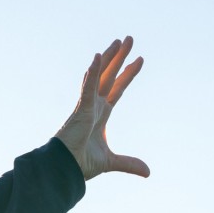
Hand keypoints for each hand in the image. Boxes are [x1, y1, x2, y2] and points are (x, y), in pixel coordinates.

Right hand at [55, 37, 148, 179]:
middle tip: (129, 39)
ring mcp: (87, 105)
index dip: (128, 75)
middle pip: (109, 75)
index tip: (139, 60)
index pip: (117, 89)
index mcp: (100, 114)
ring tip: (119, 42)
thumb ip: (129, 163)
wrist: (66, 169)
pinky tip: (99, 57)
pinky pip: (88, 87)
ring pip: (99, 75)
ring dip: (109, 58)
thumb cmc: (81, 163)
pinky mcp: (81, 109)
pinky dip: (93, 72)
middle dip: (120, 58)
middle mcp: (93, 105)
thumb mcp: (111, 162)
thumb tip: (147, 172)